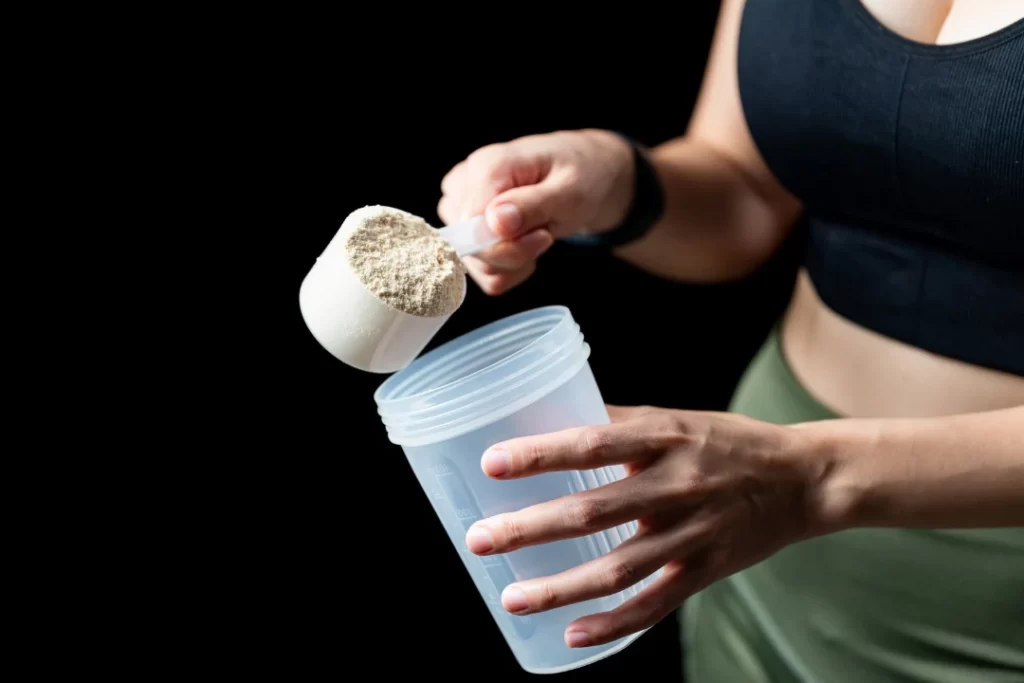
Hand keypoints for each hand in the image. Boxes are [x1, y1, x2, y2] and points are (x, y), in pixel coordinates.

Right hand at [437, 129, 634, 294]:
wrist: (582, 174)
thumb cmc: (578, 176)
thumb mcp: (570, 190)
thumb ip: (532, 205)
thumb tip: (493, 223)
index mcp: (485, 165)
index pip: (472, 226)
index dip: (509, 244)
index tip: (544, 235)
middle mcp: (463, 185)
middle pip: (469, 248)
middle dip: (514, 254)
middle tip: (545, 234)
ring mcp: (459, 208)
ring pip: (473, 264)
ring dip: (512, 263)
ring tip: (535, 235)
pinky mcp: (464, 229)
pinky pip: (478, 271)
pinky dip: (507, 270)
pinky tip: (524, 246)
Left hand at [464, 405, 831, 647]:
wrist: (803, 478)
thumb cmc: (728, 442)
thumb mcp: (677, 418)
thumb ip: (620, 423)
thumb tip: (556, 418)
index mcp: (665, 437)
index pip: (592, 443)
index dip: (541, 454)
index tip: (492, 462)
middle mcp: (677, 484)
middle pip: (594, 511)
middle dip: (531, 528)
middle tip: (480, 539)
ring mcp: (693, 532)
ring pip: (619, 568)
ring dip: (561, 586)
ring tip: (511, 598)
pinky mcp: (707, 569)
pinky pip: (656, 603)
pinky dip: (615, 623)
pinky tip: (573, 634)